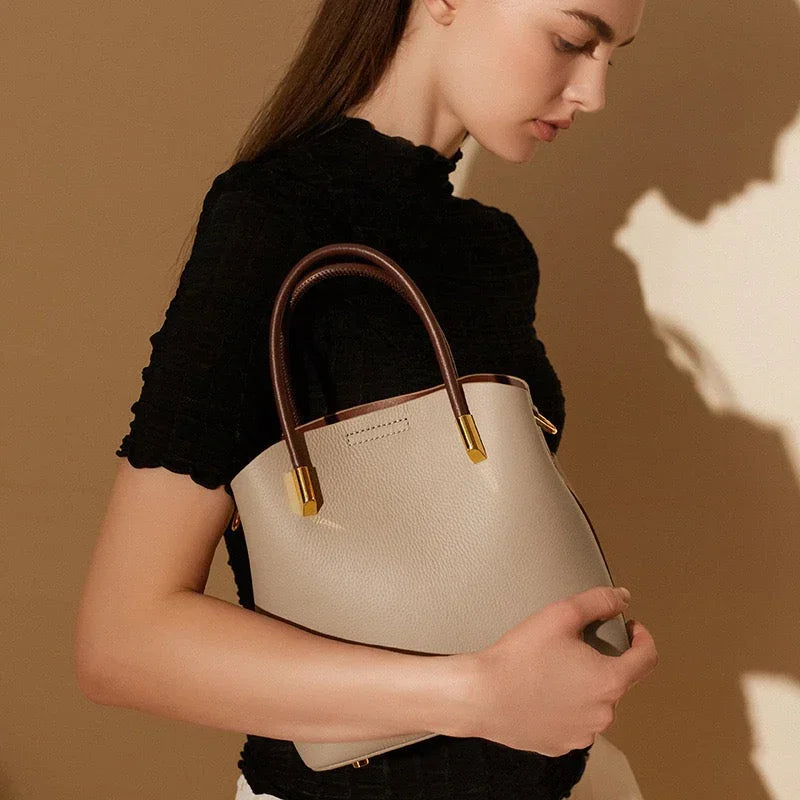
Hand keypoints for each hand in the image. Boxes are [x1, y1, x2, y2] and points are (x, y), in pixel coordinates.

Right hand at [462, 585, 657, 756]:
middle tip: (571, 645)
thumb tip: (621, 598)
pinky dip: (564, 706)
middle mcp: (603, 713)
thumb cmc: (518, 658)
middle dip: (600, 660)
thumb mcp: (560, 615)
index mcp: (609, 681)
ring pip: (593, 701)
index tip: (630, 628)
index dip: (642, 637)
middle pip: (616, 679)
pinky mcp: (560, 745)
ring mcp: (582, 733)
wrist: (481, 695)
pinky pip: (572, 721)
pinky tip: (541, 691)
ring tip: (551, 669)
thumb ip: (598, 601)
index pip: (647, 658)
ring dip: (582, 685)